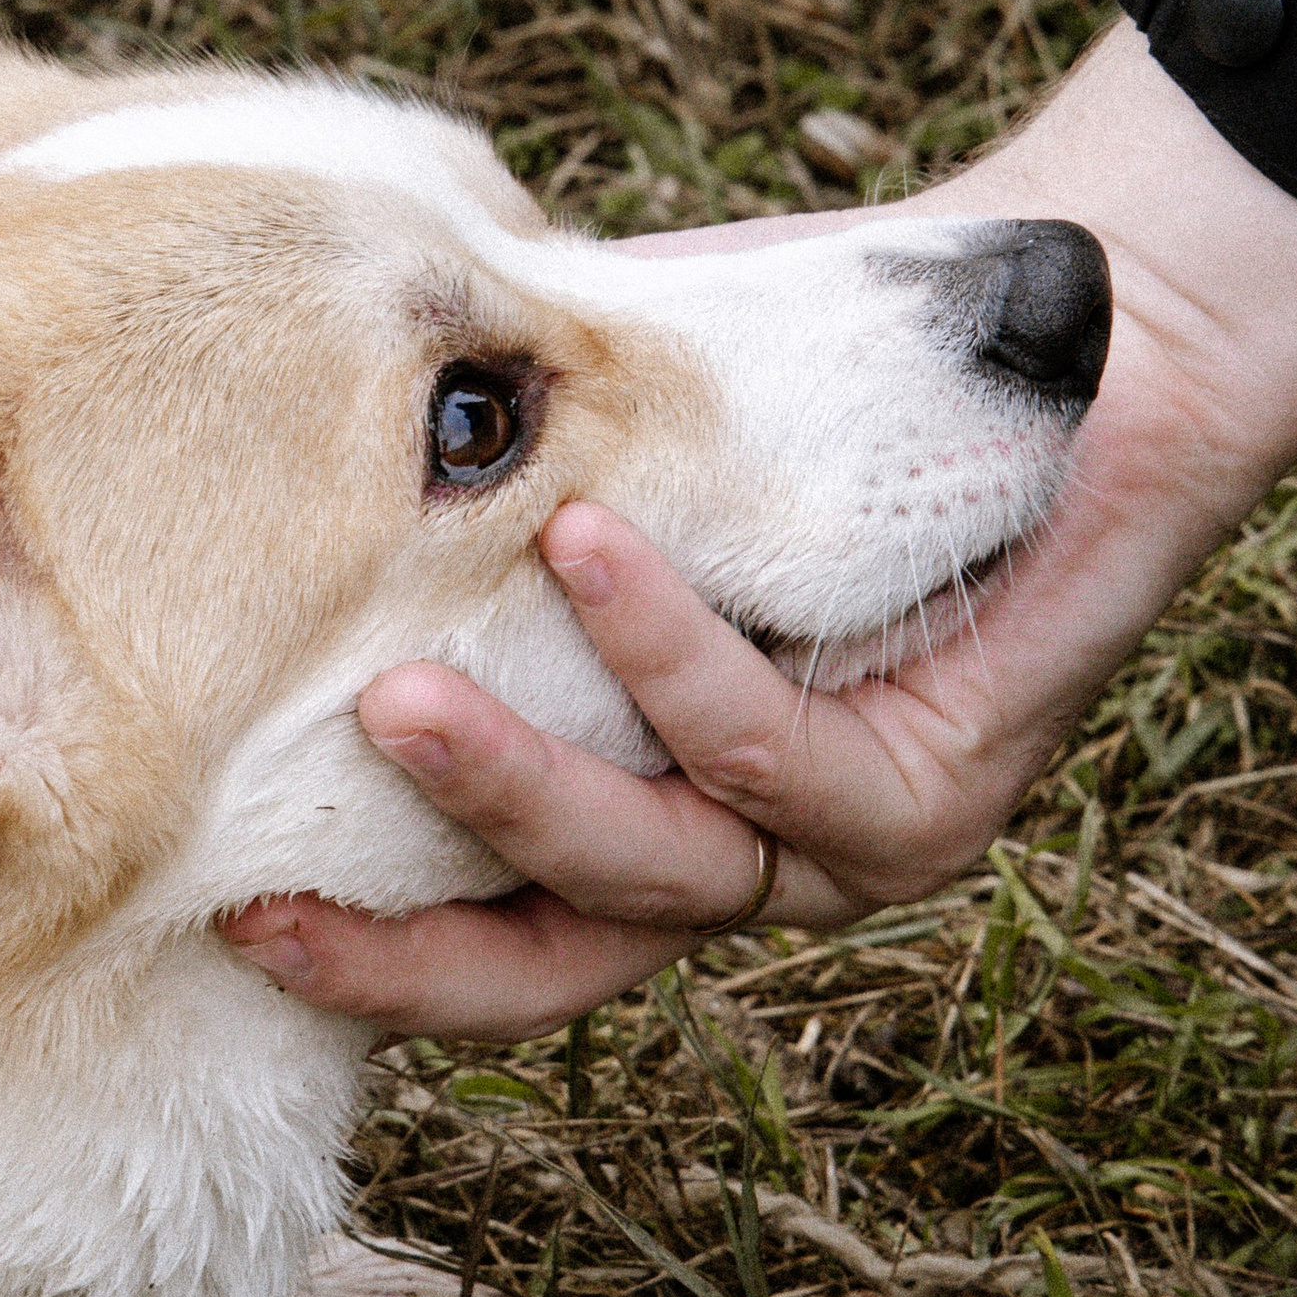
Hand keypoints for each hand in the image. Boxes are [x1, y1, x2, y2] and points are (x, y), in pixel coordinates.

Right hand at [217, 19, 1296, 1037]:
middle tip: (259, 905)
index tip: (220, 907)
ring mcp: (855, 841)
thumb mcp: (640, 431)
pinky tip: (588, 551)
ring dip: (516, 792)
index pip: (497, 923)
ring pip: (659, 873)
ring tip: (399, 705)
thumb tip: (313, 411)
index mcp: (668, 801)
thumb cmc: (844, 373)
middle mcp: (757, 857)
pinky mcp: (945, 785)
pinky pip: (771, 751)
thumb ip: (507, 465)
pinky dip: (668, 657)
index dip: (366, 949)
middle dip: (402, 958)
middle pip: (559, 965)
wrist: (1076, 331)